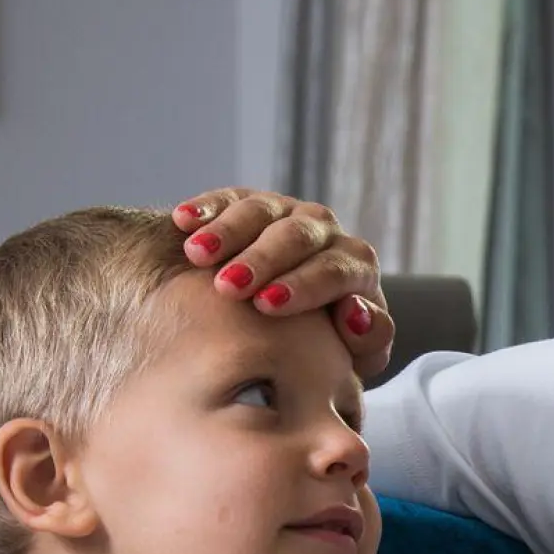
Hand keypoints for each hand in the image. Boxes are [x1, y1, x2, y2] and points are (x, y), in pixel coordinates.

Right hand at [171, 188, 393, 378]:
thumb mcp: (355, 354)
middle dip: (263, 259)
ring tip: (197, 254)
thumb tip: (355, 311)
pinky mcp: (248, 203)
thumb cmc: (326, 346)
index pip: (338, 269)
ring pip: (261, 211)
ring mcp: (285, 213)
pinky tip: (183, 220)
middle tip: (229, 286)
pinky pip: (229, 199)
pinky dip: (207, 208)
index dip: (305, 285)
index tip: (268, 305)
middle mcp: (323, 231)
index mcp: (355, 266)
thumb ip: (369, 339)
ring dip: (229, 232)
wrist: (294, 327)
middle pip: (298, 236)